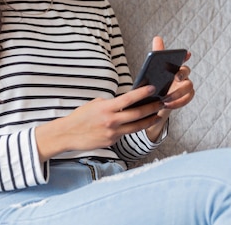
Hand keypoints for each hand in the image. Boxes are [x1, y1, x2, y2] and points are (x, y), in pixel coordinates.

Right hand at [35, 84, 164, 161]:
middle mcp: (111, 121)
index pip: (129, 99)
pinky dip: (133, 128)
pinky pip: (126, 134)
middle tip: (161, 103)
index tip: (153, 89)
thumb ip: (112, 103)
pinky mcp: (112, 142)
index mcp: (106, 108)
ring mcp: (112, 133)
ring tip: (157, 115)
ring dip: (149, 120)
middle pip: (137, 114)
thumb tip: (127, 101)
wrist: (68, 134)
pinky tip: (139, 123)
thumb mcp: (96, 104)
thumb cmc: (81, 116)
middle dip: (152, 108)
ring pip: (136, 127)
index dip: (142, 93)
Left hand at [146, 36, 193, 140]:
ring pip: (189, 86)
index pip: (181, 58)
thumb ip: (155, 57)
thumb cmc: (152, 85)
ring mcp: (184, 86)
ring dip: (178, 92)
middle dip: (182, 73)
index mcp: (173, 67)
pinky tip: (168, 105)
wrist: (151, 104)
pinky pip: (187, 98)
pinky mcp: (185, 98)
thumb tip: (158, 37)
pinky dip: (179, 102)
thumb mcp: (150, 72)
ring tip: (165, 98)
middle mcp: (181, 75)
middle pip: (186, 71)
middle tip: (176, 77)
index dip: (185, 55)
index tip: (186, 54)